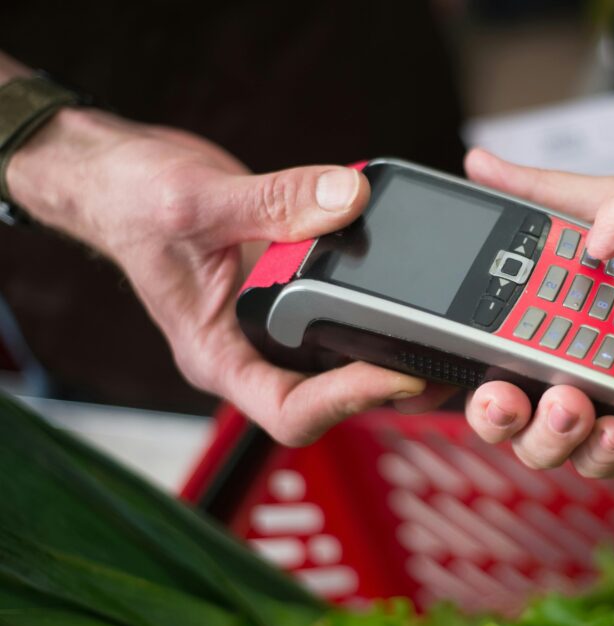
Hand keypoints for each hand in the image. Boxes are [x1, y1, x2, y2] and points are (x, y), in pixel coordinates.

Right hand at [8, 108, 432, 444]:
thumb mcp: (197, 200)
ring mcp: (272, 325)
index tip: (397, 372)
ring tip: (442, 330)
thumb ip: (273, 201)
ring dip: (390, 348)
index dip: (349, 401)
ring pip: (341, 357)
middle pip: (330, 395)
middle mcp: (250, 350)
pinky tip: (410, 282)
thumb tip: (350, 199)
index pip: (291, 411)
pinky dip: (376, 301)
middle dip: (387, 383)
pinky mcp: (292, 292)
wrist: (123, 178)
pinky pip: (341, 309)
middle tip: (442, 357)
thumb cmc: (131, 203)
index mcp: (218, 356)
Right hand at [462, 149, 613, 477]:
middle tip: (516, 400)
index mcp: (554, 322)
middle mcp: (575, 366)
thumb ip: (543, 191)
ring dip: (556, 434)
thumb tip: (481, 166)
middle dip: (509, 417)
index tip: (489, 384)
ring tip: (574, 408)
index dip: (484, 388)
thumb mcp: (613, 204)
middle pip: (520, 413)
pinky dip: (611, 446)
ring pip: (563, 440)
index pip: (501, 363)